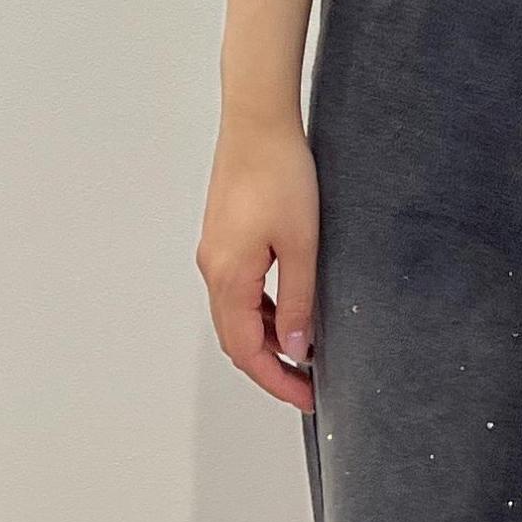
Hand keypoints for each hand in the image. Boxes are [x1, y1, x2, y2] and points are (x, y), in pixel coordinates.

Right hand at [196, 114, 319, 411]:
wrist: (259, 123)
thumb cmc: (281, 174)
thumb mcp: (301, 244)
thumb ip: (298, 299)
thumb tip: (296, 347)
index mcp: (228, 277)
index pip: (247, 350)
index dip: (276, 381)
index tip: (307, 399)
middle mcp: (214, 269)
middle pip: (236, 338)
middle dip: (271, 368)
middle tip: (308, 386)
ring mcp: (215, 253)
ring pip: (237, 314)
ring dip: (266, 338)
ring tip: (304, 352)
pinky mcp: (224, 237)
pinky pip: (239, 289)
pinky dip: (261, 310)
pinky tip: (289, 308)